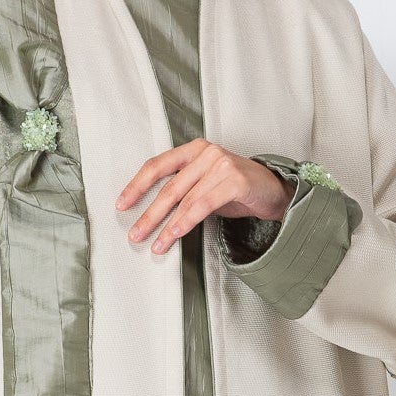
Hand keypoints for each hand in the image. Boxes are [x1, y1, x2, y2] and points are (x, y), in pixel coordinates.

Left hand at [116, 140, 292, 253]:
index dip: (137, 186)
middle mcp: (206, 153)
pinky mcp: (234, 180)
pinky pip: (203, 205)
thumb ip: (182, 191)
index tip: (122, 204)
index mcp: (193, 150)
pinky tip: (174, 234)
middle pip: (169, 187)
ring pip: (184, 200)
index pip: (157, 166)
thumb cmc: (236, 189)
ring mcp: (221, 165)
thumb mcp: (204, 185)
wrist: (273, 191)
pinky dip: (186, 222)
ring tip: (155, 245)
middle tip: (135, 234)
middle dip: (149, 215)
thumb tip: (151, 214)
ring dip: (166, 226)